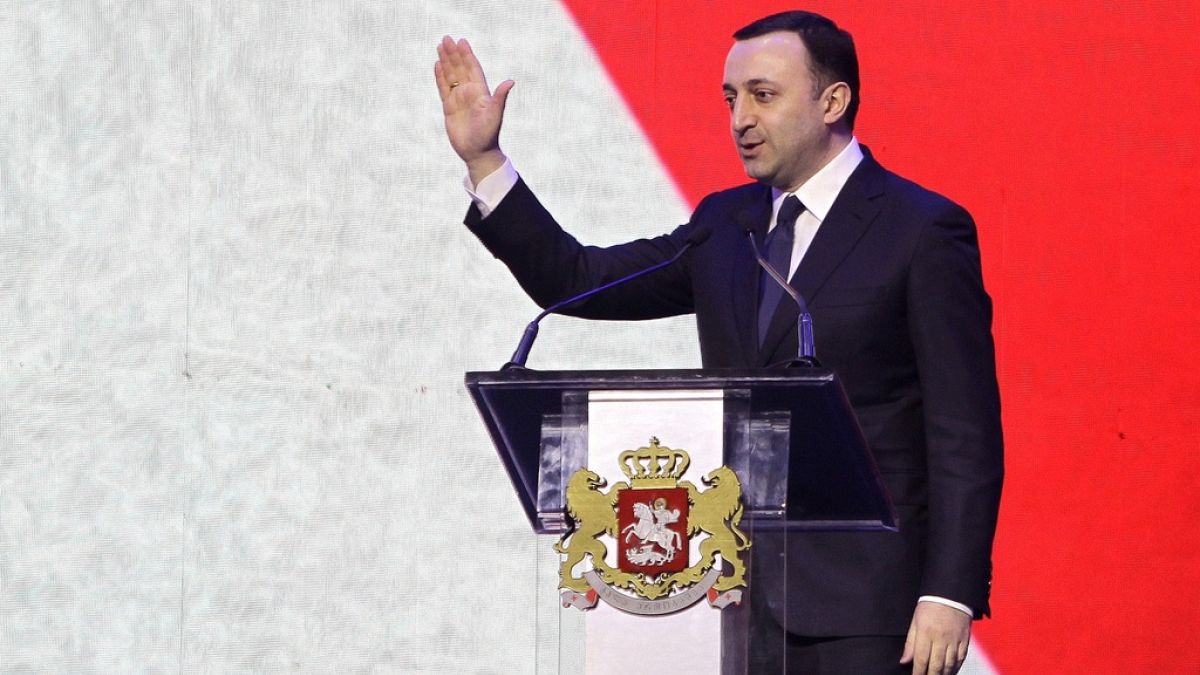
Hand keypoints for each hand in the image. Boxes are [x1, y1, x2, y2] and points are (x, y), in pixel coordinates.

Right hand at [434, 36, 514, 183]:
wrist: (478, 152)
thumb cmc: (489, 134)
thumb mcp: (495, 114)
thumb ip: (500, 97)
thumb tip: (511, 81)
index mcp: (481, 92)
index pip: (473, 69)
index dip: (467, 55)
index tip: (461, 42)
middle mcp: (470, 93)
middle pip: (460, 69)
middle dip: (453, 54)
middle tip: (446, 38)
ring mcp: (459, 99)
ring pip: (451, 76)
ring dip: (446, 61)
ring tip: (440, 46)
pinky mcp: (449, 107)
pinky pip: (443, 88)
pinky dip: (440, 77)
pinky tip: (437, 65)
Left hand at [899, 601, 971, 674]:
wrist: (951, 594)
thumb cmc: (929, 606)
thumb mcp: (915, 621)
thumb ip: (910, 642)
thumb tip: (904, 661)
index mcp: (926, 632)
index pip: (921, 658)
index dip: (918, 672)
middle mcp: (941, 638)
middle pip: (936, 665)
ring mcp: (955, 640)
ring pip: (949, 664)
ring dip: (943, 674)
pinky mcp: (965, 640)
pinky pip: (961, 658)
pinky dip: (955, 668)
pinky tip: (950, 672)